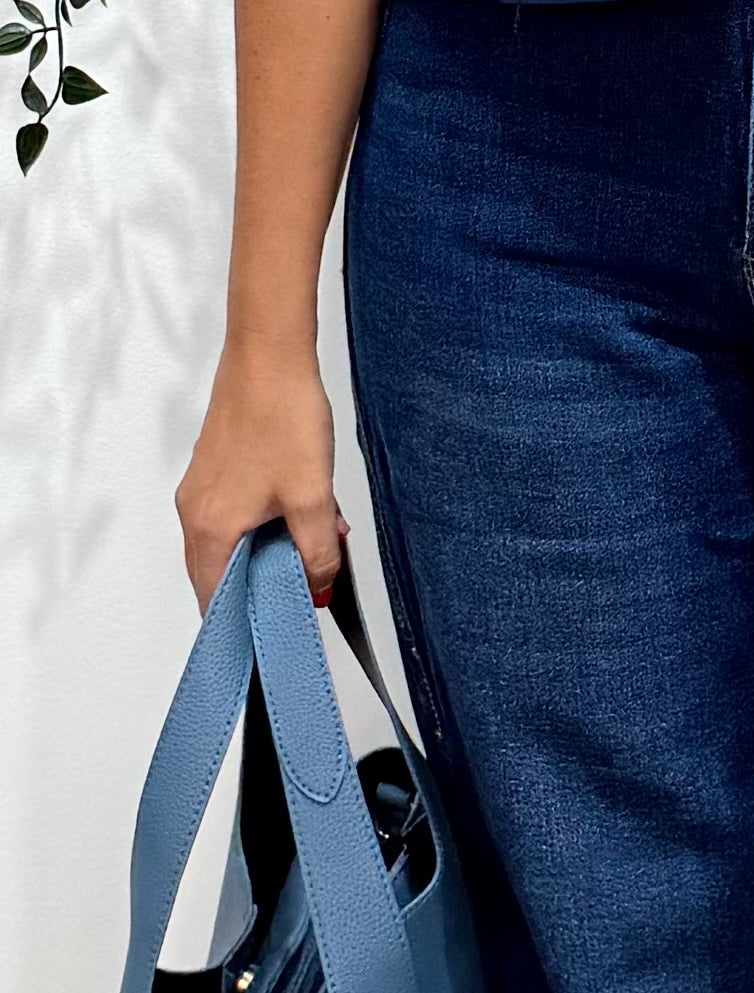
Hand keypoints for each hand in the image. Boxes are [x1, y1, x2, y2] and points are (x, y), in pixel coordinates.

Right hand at [175, 338, 348, 613]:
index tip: (269, 640)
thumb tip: (318, 587)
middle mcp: (195, 510)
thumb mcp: (311, 497)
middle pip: (220, 572)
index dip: (243, 625)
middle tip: (302, 591)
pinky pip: (236, 511)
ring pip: (231, 539)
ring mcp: (203, 486)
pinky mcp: (217, 464)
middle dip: (263, 585)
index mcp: (209, 527)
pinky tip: (302, 509)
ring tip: (313, 545)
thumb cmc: (282, 415)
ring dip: (269, 550)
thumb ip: (315, 552)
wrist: (269, 352)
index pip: (214, 600)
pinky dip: (265, 521)